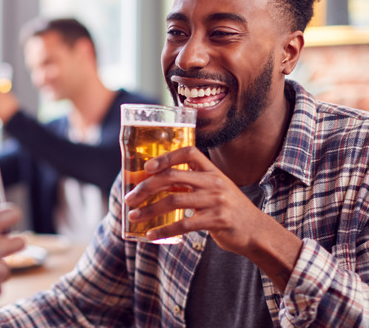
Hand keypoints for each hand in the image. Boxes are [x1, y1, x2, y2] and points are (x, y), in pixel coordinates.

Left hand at [123, 146, 301, 289]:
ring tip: (133, 216)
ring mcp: (216, 201)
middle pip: (172, 177)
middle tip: (129, 198)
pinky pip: (184, 224)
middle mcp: (214, 182)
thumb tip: (153, 184)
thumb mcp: (213, 191)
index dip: (166, 156)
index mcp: (212, 171)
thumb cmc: (228, 210)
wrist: (257, 231)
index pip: (188, 152)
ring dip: (149, 210)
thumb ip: (190, 184)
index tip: (146, 166)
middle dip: (145, 187)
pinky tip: (151, 235)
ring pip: (173, 201)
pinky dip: (164, 230)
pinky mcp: (217, 220)